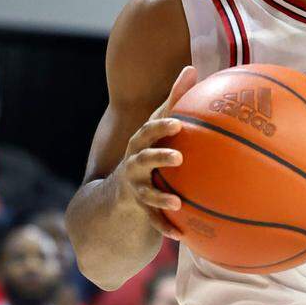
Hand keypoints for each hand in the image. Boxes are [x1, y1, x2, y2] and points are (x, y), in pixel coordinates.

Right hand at [112, 65, 197, 239]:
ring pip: (146, 190)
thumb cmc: (149, 153)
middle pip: (143, 154)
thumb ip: (176, 103)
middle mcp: (135, 162)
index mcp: (143, 142)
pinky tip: (182, 236)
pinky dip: (165, 227)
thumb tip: (191, 68)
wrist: (113, 197)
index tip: (180, 116)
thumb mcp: (160, 131)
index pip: (152, 126)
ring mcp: (135, 186)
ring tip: (176, 200)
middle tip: (179, 151)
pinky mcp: (138, 209)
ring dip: (159, 194)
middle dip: (158, 151)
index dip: (164, 119)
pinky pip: (153, 220)